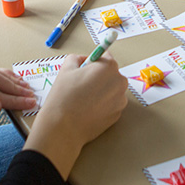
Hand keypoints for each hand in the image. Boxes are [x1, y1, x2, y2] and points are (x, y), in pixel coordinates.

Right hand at [25, 54, 127, 177]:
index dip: (93, 61)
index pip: (105, 56)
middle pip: (110, 74)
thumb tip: (83, 59)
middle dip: (98, 77)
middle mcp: (120, 82)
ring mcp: (120, 100)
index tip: (86, 67)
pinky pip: (111, 104)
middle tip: (81, 85)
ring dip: (101, 91)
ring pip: (111, 89)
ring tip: (83, 99)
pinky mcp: (117, 115)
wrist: (63, 127)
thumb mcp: (66, 68)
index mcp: (109, 67)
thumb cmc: (64, 97)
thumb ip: (77, 58)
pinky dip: (102, 104)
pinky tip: (88, 109)